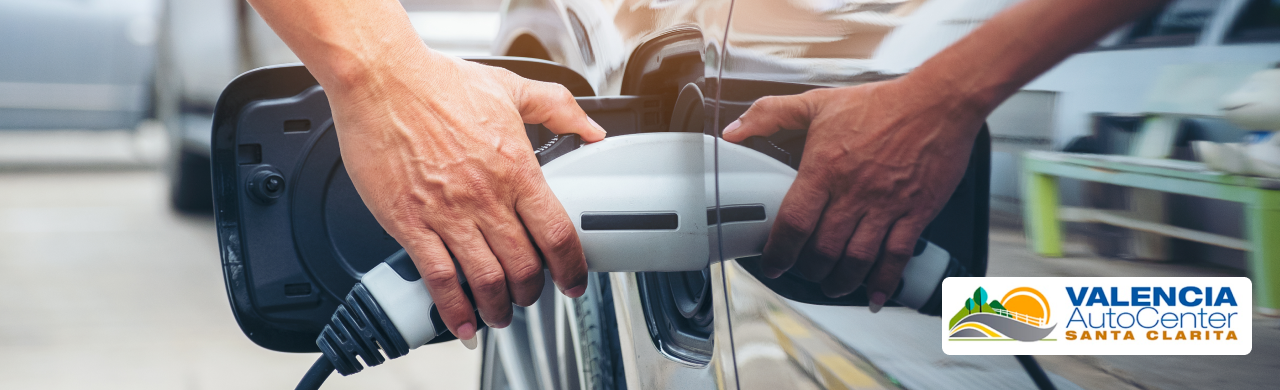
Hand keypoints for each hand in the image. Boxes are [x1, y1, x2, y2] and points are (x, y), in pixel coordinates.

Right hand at [328, 50, 605, 340]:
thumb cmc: (437, 83)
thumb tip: (592, 129)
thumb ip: (559, 108)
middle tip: (528, 298)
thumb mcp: (511, 87)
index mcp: (516, 168)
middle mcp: (486, 197)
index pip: (558, 234)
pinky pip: (438, 278)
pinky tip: (460, 323)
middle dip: (531, 294)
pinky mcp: (409, 223)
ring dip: (497, 308)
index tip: (572, 282)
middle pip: (524, 266)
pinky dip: (453, 310)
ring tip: (497, 315)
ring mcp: (447, 214)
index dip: (571, 268)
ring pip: (486, 280)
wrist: (382, 79)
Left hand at [722, 76, 982, 311]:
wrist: (937, 102)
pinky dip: (884, 281)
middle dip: (810, 270)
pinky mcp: (915, 213)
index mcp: (825, 169)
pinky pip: (896, 256)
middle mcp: (853, 192)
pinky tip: (876, 295)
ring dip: (841, 281)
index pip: (793, 222)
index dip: (778, 251)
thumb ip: (770, 114)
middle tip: (805, 273)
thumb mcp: (817, 103)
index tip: (773, 263)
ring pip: (857, 259)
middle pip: (823, 249)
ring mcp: (885, 206)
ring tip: (833, 285)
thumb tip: (733, 130)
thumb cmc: (881, 103)